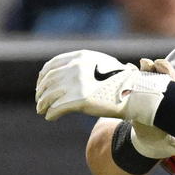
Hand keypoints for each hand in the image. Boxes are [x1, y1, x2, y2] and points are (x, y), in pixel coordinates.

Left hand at [35, 50, 172, 122]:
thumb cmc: (120, 82)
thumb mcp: (101, 66)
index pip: (52, 65)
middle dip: (41, 92)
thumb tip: (64, 76)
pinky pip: (57, 108)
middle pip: (49, 81)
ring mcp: (78, 83)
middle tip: (39, 101)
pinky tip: (50, 117)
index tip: (41, 86)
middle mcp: (77, 68)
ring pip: (50, 95)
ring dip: (43, 104)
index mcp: (81, 57)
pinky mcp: (80, 100)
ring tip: (42, 111)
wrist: (135, 93)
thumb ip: (83, 67)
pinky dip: (51, 113)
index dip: (43, 77)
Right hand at [128, 59, 174, 157]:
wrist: (146, 143)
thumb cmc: (165, 143)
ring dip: (149, 67)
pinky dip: (133, 73)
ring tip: (144, 63)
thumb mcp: (174, 147)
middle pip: (169, 76)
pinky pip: (137, 81)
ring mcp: (153, 92)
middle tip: (158, 65)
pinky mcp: (139, 94)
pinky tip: (131, 69)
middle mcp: (168, 94)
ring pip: (153, 75)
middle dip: (165, 68)